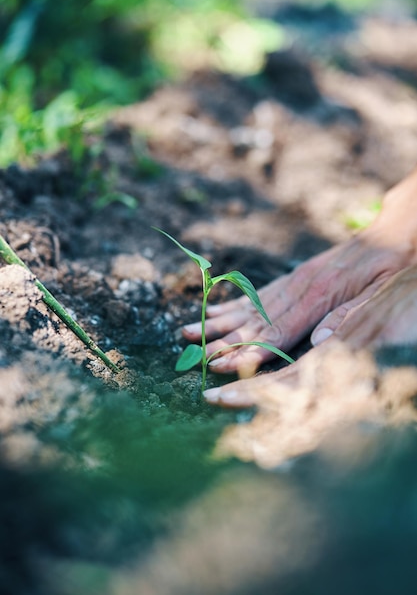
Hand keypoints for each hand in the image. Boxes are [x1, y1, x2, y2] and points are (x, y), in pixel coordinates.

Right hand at [203, 265, 416, 406]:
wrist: (392, 231)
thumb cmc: (391, 264)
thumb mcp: (382, 289)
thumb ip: (350, 313)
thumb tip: (320, 339)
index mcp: (319, 294)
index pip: (277, 329)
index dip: (249, 350)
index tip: (222, 364)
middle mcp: (298, 287)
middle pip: (254, 320)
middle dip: (223, 341)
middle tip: (194, 356)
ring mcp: (293, 281)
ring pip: (249, 305)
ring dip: (218, 322)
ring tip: (187, 332)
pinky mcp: (294, 278)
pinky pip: (257, 293)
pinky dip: (233, 305)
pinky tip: (215, 312)